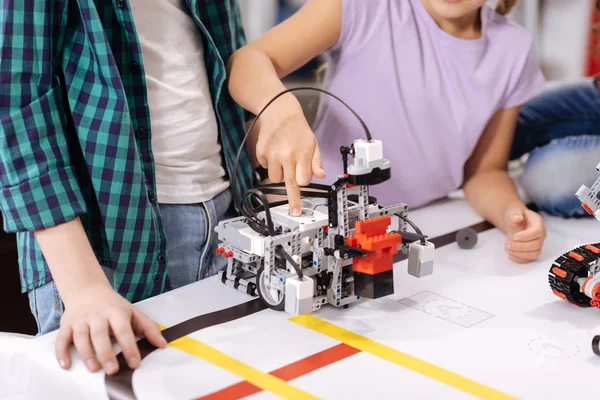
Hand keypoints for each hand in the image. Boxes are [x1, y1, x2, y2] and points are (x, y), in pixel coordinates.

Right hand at [55, 282, 166, 374]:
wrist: (87, 290)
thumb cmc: (112, 305)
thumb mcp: (133, 312)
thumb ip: (148, 328)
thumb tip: (162, 344)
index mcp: (116, 312)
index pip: (123, 330)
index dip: (129, 347)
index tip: (134, 363)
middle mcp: (97, 315)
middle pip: (100, 334)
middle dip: (106, 353)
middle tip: (113, 370)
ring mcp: (81, 319)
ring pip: (81, 337)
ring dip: (86, 353)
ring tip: (94, 368)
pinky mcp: (66, 324)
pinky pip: (62, 338)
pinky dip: (62, 352)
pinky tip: (66, 364)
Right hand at [256, 96, 325, 214]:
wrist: (279, 111)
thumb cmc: (298, 128)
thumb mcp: (313, 143)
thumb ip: (317, 161)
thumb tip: (321, 175)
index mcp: (302, 153)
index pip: (303, 180)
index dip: (303, 184)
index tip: (302, 198)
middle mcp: (287, 155)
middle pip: (289, 184)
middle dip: (293, 200)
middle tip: (295, 212)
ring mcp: (272, 154)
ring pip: (276, 178)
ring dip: (280, 174)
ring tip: (284, 159)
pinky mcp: (261, 152)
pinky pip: (266, 167)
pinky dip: (270, 164)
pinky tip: (275, 152)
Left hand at [503, 206, 546, 262]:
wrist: (514, 220)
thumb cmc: (515, 215)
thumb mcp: (513, 211)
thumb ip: (515, 214)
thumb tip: (516, 218)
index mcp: (538, 223)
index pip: (537, 232)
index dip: (526, 236)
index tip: (514, 237)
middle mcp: (541, 235)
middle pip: (536, 244)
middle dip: (520, 246)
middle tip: (507, 244)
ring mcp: (538, 244)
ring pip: (534, 254)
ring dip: (520, 254)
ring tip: (507, 249)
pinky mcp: (533, 251)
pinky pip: (530, 259)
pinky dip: (520, 259)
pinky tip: (510, 256)